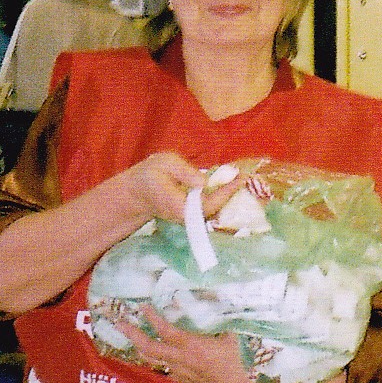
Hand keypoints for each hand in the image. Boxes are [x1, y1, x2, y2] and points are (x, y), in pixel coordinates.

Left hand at [110, 304, 317, 382]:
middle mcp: (191, 367)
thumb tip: (214, 289)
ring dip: (149, 353)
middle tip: (119, 324)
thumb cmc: (259, 360)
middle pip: (154, 353)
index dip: (152, 318)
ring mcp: (196, 381)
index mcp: (198, 350)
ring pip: (164, 367)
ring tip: (138, 340)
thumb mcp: (245, 329)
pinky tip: (170, 362)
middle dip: (135, 337)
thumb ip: (228, 309)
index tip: (141, 305)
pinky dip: (168, 365)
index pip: (167, 333)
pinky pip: (178, 377)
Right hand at [112, 152, 241, 227]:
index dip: (227, 192)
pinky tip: (229, 184)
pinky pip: (209, 208)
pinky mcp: (191, 215)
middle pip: (216, 211)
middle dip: (232, 195)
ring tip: (240, 179)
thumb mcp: (164, 164)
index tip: (241, 178)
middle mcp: (187, 217)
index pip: (209, 203)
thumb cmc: (148, 175)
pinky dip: (221, 197)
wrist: (136, 192)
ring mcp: (189, 218)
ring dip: (228, 196)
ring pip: (214, 211)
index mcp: (180, 206)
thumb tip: (204, 182)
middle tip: (245, 177)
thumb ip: (184, 173)